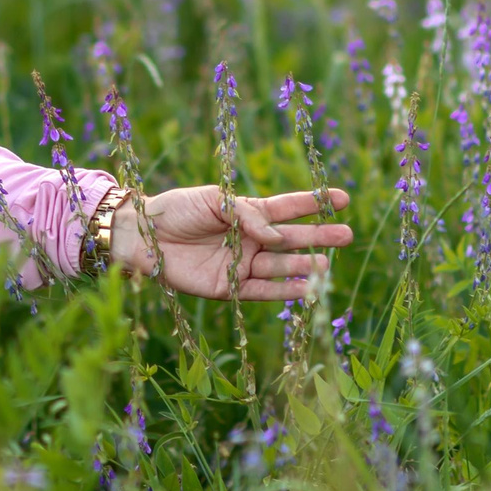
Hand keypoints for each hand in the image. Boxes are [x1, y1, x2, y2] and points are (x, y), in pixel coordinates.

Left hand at [109, 185, 352, 300]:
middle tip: (347, 235)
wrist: (142, 235)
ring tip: (328, 267)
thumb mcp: (214, 200)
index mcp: (246, 213)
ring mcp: (241, 263)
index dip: (313, 204)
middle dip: (319, 237)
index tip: (343, 199)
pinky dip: (283, 290)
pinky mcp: (229, 287)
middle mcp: (249, 239)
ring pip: (280, 265)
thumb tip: (276, 236)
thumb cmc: (176, 209)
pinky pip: (261, 290)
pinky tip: (306, 288)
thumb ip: (247, 215)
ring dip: (304, 266)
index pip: (287, 208)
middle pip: (291, 239)